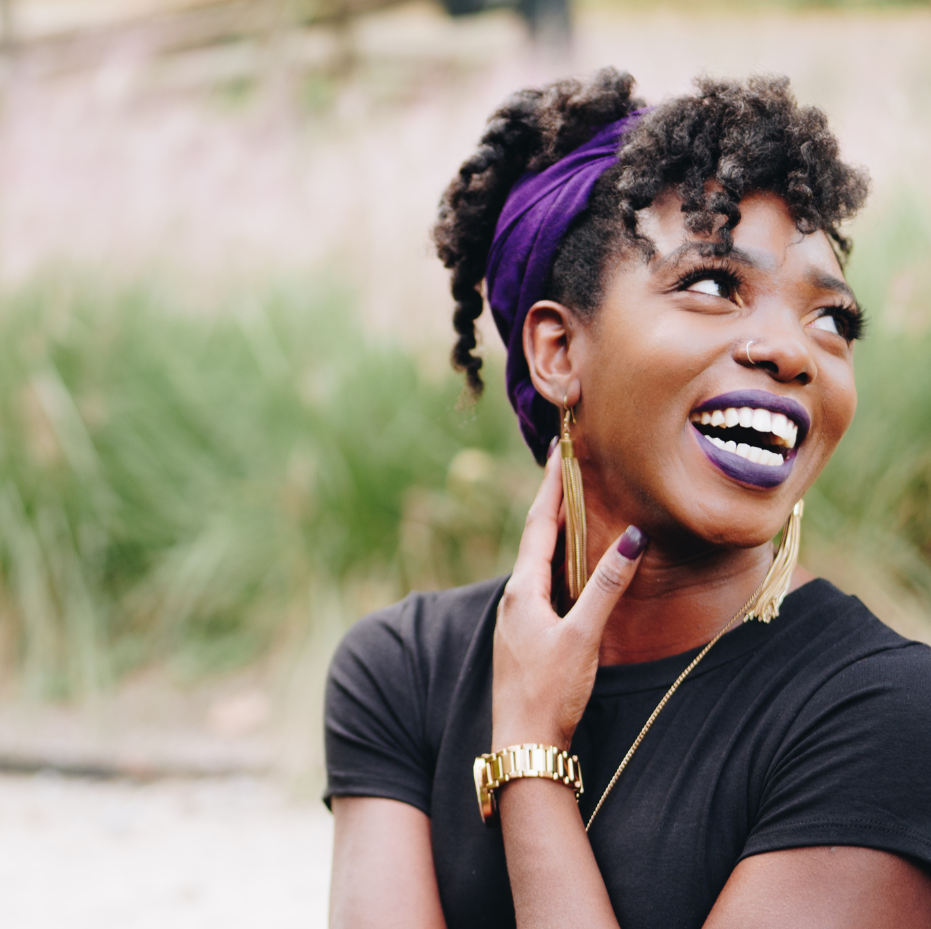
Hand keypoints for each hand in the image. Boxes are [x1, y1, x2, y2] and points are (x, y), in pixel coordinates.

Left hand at [491, 447, 647, 752]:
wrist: (523, 743)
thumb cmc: (550, 692)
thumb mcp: (582, 636)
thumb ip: (606, 587)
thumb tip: (631, 538)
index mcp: (523, 590)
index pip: (539, 525)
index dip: (550, 488)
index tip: (558, 453)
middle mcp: (515, 597)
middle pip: (535, 537)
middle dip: (551, 502)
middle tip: (566, 468)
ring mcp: (518, 616)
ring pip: (537, 561)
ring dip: (553, 531)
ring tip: (569, 505)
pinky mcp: (526, 633)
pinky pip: (541, 582)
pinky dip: (556, 561)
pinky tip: (568, 565)